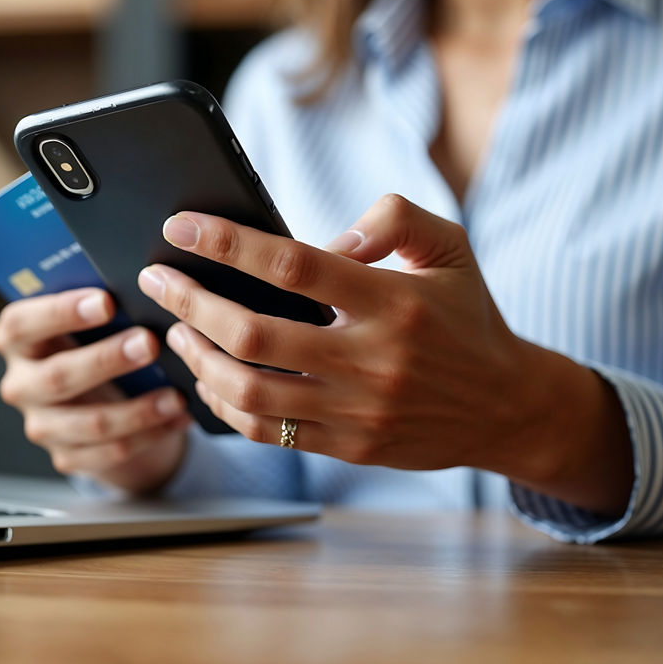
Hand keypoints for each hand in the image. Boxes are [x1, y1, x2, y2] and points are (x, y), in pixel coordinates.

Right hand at [0, 288, 190, 493]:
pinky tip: (177, 418)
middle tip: (149, 343)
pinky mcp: (67, 457)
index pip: (21, 324)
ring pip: (89, 423)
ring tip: (175, 395)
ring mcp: (42, 425)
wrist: (103, 400)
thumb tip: (140, 290)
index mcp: (17, 341)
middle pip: (56, 377)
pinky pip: (111, 450)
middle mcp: (21, 385)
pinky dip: (150, 434)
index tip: (107, 301)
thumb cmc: (95, 343)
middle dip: (107, 360)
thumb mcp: (89, 323)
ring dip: (137, 410)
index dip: (61, 312)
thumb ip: (100, 308)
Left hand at [138, 194, 632, 514]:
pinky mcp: (349, 446)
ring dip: (198, 358)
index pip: (294, 266)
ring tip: (175, 329)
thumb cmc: (466, 315)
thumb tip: (330, 237)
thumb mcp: (449, 247)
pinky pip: (268, 431)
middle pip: (254, 333)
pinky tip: (207, 376)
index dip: (229, 243)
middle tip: (156, 278)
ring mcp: (357, 409)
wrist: (506, 406)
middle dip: (191, 302)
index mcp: (392, 300)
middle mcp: (371, 357)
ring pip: (250, 391)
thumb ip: (394, 217)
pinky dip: (224, 404)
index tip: (180, 227)